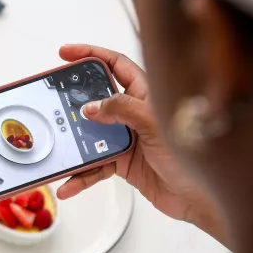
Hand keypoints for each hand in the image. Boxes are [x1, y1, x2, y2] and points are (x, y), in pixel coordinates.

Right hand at [57, 44, 227, 245]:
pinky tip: (70, 183)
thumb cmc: (192, 158)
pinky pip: (94, 165)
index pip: (114, 64)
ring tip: (58, 148)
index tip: (66, 53)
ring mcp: (126, 137)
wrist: (199, 198)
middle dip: (73, 99)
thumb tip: (91, 107)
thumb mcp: (156, 124)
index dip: (90, 55)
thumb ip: (122, 109)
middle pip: (95, 98)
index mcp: (145, 94)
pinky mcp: (121, 161)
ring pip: (90, 134)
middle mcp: (133, 113)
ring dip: (73, 144)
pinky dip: (81, 175)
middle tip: (53, 99)